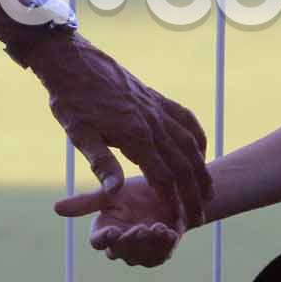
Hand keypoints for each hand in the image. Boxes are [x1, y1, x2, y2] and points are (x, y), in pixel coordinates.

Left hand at [26, 34, 210, 225]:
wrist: (73, 61)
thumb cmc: (72, 100)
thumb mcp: (79, 135)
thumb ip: (101, 163)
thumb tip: (115, 192)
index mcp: (134, 135)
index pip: (162, 176)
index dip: (172, 200)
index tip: (178, 220)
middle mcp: (153, 121)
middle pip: (182, 164)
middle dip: (193, 193)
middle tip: (199, 216)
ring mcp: (157, 108)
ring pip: (190, 143)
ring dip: (201, 169)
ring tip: (208, 191)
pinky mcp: (157, 98)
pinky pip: (186, 119)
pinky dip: (197, 137)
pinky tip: (200, 151)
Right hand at [55, 176, 186, 267]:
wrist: (169, 193)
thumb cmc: (135, 192)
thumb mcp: (110, 194)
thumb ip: (86, 202)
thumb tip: (55, 208)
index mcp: (105, 230)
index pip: (98, 242)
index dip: (104, 239)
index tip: (113, 230)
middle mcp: (120, 245)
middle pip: (119, 252)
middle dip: (131, 241)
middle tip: (141, 228)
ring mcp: (139, 252)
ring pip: (139, 256)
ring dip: (149, 244)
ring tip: (159, 228)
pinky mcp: (159, 254)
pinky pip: (159, 257)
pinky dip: (164, 247)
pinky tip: (171, 233)